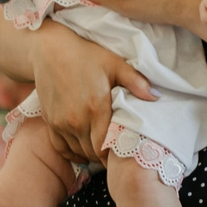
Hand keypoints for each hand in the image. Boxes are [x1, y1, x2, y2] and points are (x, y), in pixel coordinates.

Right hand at [29, 24, 159, 163]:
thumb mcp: (114, 63)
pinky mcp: (50, 122)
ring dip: (90, 154)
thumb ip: (135, 81)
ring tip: (102, 149)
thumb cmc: (85, 55)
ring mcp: (61, 123)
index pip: (105, 147)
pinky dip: (72, 153)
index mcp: (95, 108)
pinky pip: (61, 148)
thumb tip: (156, 96)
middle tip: (116, 151)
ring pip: (78, 152)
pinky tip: (82, 150)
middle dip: (105, 155)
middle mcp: (76, 120)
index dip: (115, 154)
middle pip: (93, 153)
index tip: (124, 152)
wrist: (50, 50)